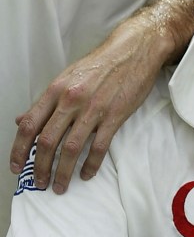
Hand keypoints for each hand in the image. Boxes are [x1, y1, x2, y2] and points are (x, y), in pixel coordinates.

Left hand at [9, 0, 193, 192]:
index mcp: (56, 90)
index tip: (16, 167)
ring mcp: (93, 108)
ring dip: (63, 172)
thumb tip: (23, 121)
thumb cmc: (101, 64)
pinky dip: (90, 165)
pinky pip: (99, 147)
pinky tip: (86, 174)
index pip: (30, 124)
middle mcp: (71, 100)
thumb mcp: (67, 77)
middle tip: (39, 183)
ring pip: (71, 148)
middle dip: (39, 167)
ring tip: (60, 186)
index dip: (18, 149)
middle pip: (47, 141)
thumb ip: (46, 102)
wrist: (134, 50)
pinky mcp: (114, 115)